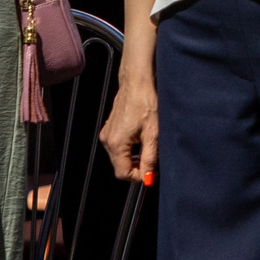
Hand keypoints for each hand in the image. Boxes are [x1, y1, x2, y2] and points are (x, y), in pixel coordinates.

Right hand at [100, 66, 158, 183]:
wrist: (137, 82)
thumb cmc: (145, 103)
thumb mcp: (153, 134)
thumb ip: (149, 158)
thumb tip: (148, 177)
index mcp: (116, 143)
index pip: (122, 173)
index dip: (137, 176)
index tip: (150, 172)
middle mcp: (107, 140)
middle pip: (120, 166)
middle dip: (136, 167)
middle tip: (151, 159)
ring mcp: (107, 133)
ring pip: (119, 156)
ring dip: (133, 157)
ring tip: (147, 146)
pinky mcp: (109, 128)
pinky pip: (118, 146)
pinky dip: (129, 148)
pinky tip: (140, 138)